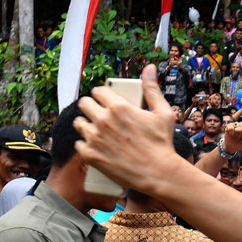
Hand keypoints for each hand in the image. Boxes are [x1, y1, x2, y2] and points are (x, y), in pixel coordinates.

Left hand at [75, 65, 184, 193]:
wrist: (158, 172)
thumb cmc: (162, 143)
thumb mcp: (162, 112)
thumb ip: (152, 89)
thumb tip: (150, 68)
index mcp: (118, 107)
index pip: (98, 91)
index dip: (102, 95)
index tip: (104, 99)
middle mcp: (103, 120)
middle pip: (84, 104)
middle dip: (91, 107)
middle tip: (99, 114)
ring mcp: (95, 138)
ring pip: (79, 124)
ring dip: (86, 125)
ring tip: (97, 130)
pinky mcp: (91, 155)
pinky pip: (79, 144)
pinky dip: (86, 145)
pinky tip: (96, 147)